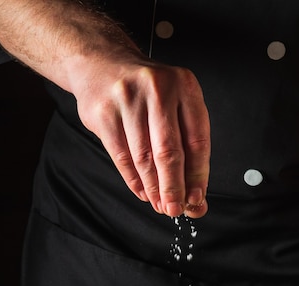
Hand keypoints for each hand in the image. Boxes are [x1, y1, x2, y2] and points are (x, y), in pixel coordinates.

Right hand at [74, 56, 209, 218]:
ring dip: (153, 188)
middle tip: (175, 210)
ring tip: (159, 204)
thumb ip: (187, 147)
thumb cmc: (145, 92)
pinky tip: (142, 192)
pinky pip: (121, 157)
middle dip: (174, 187)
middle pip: (169, 151)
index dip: (197, 175)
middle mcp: (158, 89)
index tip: (197, 199)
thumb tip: (196, 197)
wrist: (101, 63)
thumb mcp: (174, 105)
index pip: (197, 140)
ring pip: (143, 158)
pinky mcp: (104, 113)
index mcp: (184, 85)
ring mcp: (128, 99)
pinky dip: (134, 180)